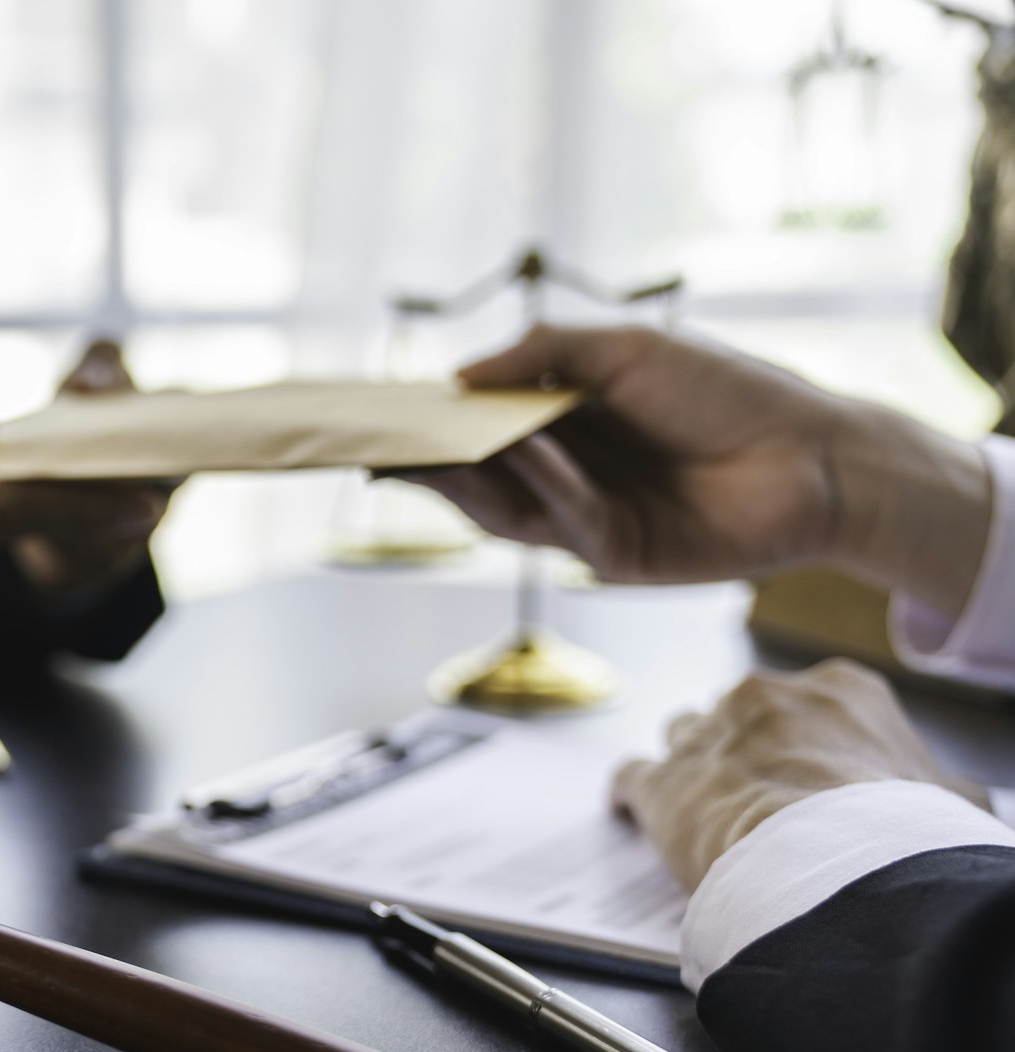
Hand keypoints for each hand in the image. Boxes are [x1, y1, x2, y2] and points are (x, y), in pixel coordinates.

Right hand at [398, 324, 989, 617]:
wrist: (816, 456)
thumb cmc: (729, 391)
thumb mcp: (625, 349)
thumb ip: (542, 353)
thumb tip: (458, 375)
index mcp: (566, 424)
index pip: (481, 429)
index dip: (433, 425)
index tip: (382, 416)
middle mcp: (567, 477)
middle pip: (478, 477)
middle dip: (430, 463)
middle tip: (380, 447)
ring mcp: (587, 522)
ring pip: (505, 510)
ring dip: (467, 480)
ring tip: (430, 452)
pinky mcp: (615, 557)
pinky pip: (565, 519)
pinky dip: (547, 483)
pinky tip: (535, 449)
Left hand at [613, 659, 987, 889]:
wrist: (837, 864)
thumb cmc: (900, 832)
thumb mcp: (951, 802)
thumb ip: (942, 790)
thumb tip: (955, 803)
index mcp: (839, 691)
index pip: (812, 702)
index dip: (806, 740)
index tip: (808, 772)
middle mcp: (763, 698)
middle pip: (739, 713)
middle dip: (743, 748)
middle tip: (756, 794)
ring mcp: (707, 736)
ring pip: (683, 736)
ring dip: (690, 766)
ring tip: (699, 805)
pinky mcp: (662, 783)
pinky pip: (632, 776)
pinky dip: (632, 794)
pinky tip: (631, 808)